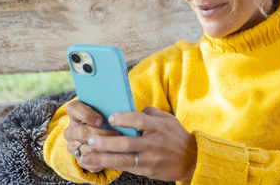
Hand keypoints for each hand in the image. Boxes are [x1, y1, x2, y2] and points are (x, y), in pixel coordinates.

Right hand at [64, 100, 121, 172]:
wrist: (104, 135)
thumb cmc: (106, 118)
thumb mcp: (106, 111)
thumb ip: (108, 109)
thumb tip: (120, 113)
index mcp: (74, 113)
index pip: (73, 108)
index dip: (87, 115)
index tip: (101, 121)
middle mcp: (70, 130)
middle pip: (81, 131)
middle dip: (101, 134)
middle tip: (117, 134)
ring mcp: (73, 146)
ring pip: (86, 149)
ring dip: (104, 148)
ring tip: (119, 146)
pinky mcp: (79, 159)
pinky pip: (89, 162)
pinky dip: (103, 160)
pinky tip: (114, 156)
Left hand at [82, 106, 197, 181]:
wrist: (192, 159)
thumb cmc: (177, 136)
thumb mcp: (168, 119)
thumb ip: (151, 113)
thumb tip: (132, 109)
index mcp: (159, 127)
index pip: (140, 121)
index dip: (125, 118)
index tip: (110, 117)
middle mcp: (154, 143)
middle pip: (127, 142)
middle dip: (107, 142)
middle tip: (91, 138)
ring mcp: (150, 158)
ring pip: (123, 158)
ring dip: (103, 156)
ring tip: (86, 154)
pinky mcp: (147, 170)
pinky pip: (126, 167)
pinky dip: (110, 164)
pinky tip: (97, 162)